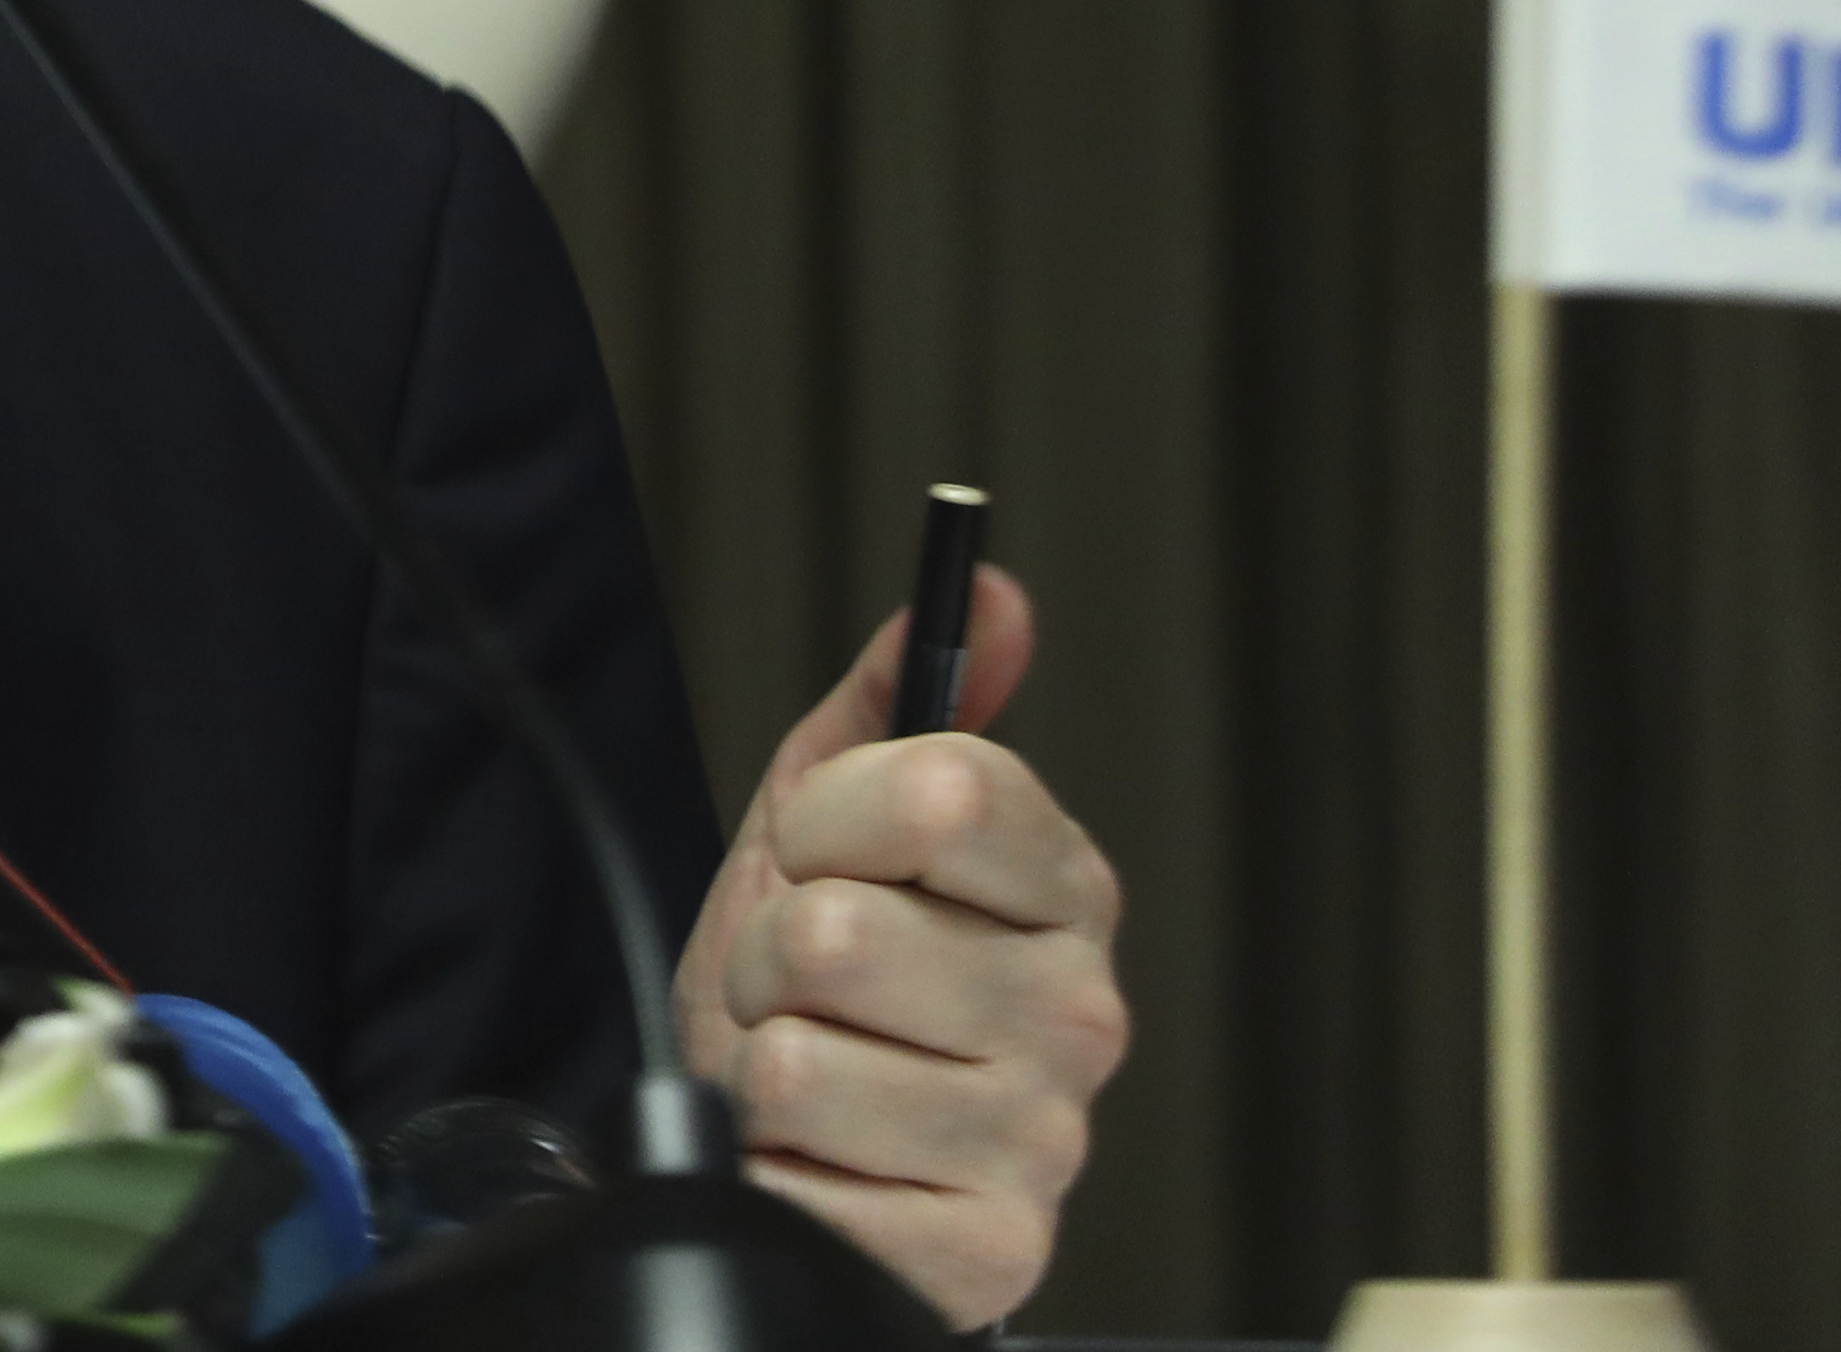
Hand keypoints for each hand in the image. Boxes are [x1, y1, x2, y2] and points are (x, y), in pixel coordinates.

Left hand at [671, 568, 1130, 1332]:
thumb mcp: (829, 815)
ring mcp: (1044, 1142)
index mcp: (1062, 889)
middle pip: (840, 930)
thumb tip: (991, 589)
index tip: (823, 852)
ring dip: (761, 1067)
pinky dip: (778, 1175)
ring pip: (799, 1060)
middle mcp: (1078, 1015)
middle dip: (770, 953)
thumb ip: (898, 698)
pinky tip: (821, 1168)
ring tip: (807, 1074)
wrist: (788, 1141)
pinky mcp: (988, 1252)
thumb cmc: (821, 980)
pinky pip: (809, 1186)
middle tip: (800, 987)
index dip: (829, 817)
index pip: (939, 788)